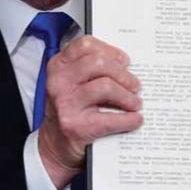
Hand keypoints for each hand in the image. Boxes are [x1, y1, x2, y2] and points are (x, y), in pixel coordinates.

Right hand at [38, 36, 142, 187]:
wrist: (55, 144)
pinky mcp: (76, 126)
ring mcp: (66, 103)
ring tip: (135, 103)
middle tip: (135, 85)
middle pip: (99, 64)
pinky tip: (135, 119)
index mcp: (59, 65)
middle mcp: (59, 81)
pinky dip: (128, 119)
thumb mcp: (71, 82)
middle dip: (123, 74)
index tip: (124, 61)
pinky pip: (110, 118)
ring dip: (128, 96)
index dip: (110, 51)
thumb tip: (126, 65)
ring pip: (106, 87)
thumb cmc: (69, 108)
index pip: (86, 45)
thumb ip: (90, 69)